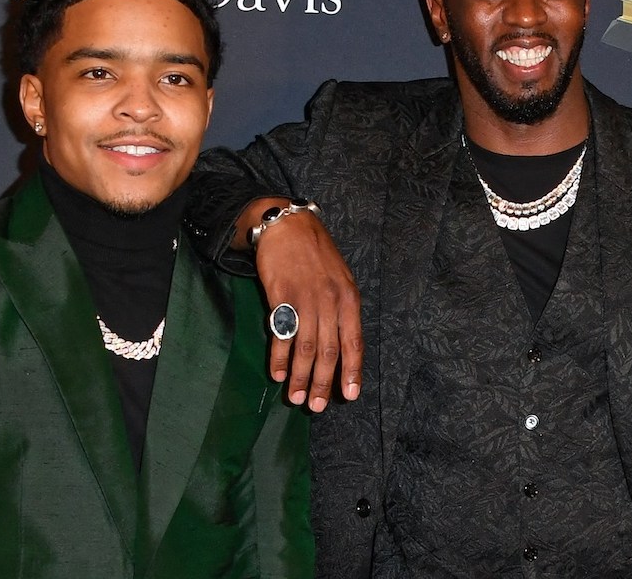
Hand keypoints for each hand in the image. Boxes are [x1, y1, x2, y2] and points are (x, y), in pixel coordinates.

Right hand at [243, 198, 361, 410]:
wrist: (288, 226)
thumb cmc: (316, 255)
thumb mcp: (340, 279)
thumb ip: (342, 311)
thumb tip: (341, 348)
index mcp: (349, 299)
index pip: (354, 342)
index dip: (352, 371)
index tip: (349, 396)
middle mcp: (330, 302)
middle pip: (329, 351)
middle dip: (323, 383)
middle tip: (317, 407)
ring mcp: (306, 299)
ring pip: (306, 348)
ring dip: (301, 377)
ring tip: (296, 398)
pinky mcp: (281, 297)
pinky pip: (282, 334)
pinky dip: (280, 357)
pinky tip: (278, 373)